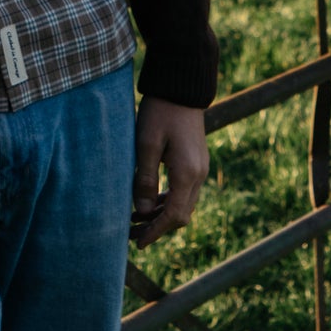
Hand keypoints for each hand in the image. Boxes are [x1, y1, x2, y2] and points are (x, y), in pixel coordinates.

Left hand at [131, 96, 208, 250]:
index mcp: (187, 173)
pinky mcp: (195, 162)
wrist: (181, 87)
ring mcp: (199, 168)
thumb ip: (145, 179)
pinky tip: (148, 202)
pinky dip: (167, 201)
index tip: (139, 243)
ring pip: (183, 205)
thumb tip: (141, 212)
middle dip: (157, 228)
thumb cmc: (160, 112)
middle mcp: (198, 175)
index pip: (173, 216)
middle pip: (180, 215)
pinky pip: (183, 191)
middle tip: (131, 234)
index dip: (155, 232)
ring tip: (135, 220)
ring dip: (161, 215)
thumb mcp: (146, 144)